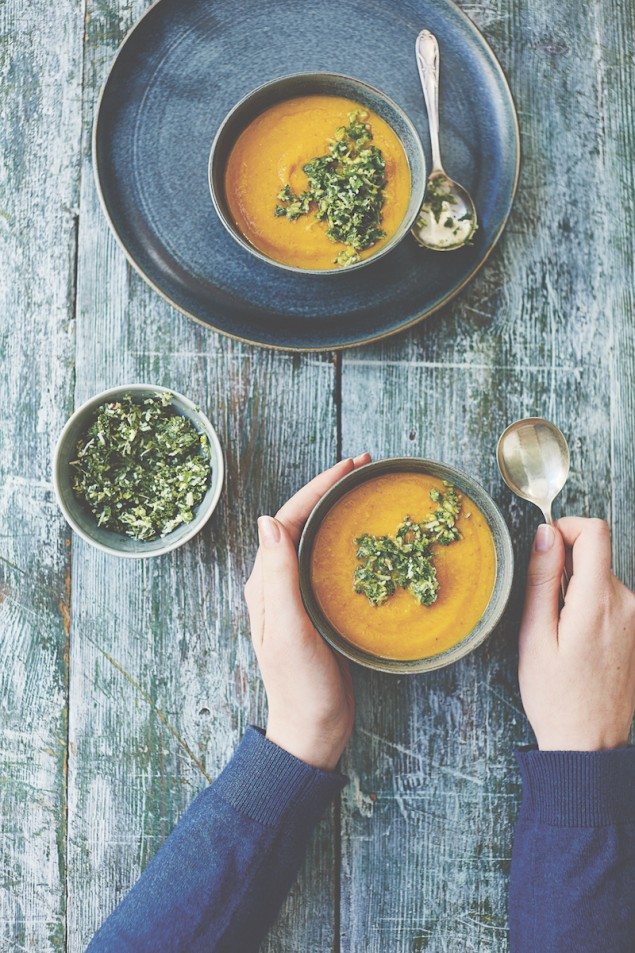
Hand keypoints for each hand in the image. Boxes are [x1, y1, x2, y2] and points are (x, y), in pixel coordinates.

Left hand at [244, 455, 370, 770]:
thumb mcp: (287, 629)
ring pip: (316, 538)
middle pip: (302, 521)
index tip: (348, 467)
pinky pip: (329, 561)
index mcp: (265, 582)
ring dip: (338, 510)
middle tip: (364, 467)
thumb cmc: (300, 684)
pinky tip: (368, 537)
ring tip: (366, 490)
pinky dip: (347, 539)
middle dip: (330, 490)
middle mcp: (277, 582)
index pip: (288, 519)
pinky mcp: (317, 609)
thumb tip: (267, 520)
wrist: (313, 729)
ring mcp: (297, 595)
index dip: (317, 488)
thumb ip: (278, 577)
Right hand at [518, 517, 634, 750]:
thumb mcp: (534, 635)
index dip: (565, 528)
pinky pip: (609, 598)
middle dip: (564, 567)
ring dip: (575, 589)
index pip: (594, 531)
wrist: (588, 743)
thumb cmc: (556, 697)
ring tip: (558, 632)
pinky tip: (574, 641)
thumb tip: (544, 534)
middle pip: (595, 555)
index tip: (543, 549)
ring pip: (600, 577)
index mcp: (600, 602)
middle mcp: (628, 604)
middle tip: (542, 608)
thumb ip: (541, 579)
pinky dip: (587, 606)